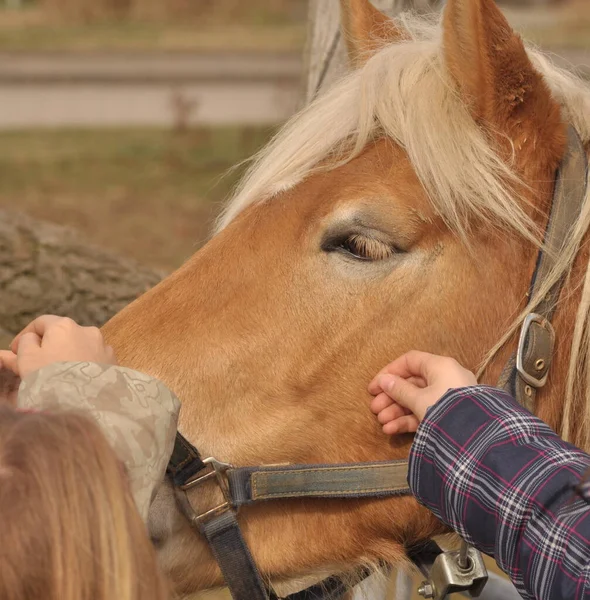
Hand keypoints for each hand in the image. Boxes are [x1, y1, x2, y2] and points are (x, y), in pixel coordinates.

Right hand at [0, 315, 116, 378]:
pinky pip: (93, 359)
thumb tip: (31, 338)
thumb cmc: (52, 377)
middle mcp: (87, 331)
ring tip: (58, 374)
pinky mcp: (113, 361)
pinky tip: (77, 379)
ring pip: (79, 347)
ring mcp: (103, 346)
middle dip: (49, 346)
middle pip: (62, 334)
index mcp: (64, 325)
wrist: (86, 402)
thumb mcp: (28, 359)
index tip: (16, 350)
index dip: (26, 335)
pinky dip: (83, 365)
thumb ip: (26, 343)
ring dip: (67, 355)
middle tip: (36, 363)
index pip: (41, 323)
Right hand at [368, 351, 476, 434]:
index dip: (390, 372)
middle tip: (374, 409)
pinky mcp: (449, 415)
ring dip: (397, 410)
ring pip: (416, 400)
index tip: (374, 387)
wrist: (476, 439)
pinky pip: (425, 413)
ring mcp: (448, 398)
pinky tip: (392, 429)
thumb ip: (399, 389)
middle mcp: (445, 378)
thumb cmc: (445, 408)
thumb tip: (383, 380)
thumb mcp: (419, 399)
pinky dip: (409, 420)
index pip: (410, 361)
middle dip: (391, 397)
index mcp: (439, 366)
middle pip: (411, 383)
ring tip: (381, 422)